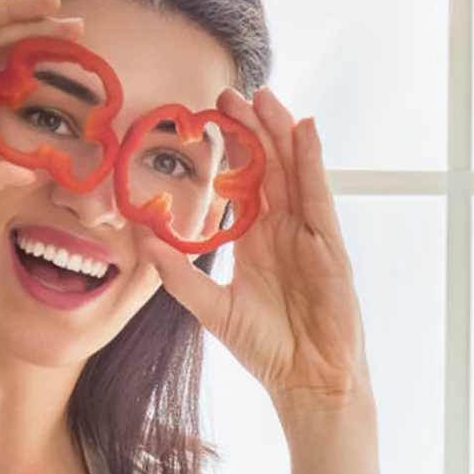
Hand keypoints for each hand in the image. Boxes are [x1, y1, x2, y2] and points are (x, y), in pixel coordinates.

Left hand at [136, 88, 369, 425]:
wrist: (306, 380)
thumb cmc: (267, 348)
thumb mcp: (212, 308)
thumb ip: (179, 275)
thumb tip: (143, 241)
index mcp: (257, 241)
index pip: (243, 183)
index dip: (229, 149)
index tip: (207, 116)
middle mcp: (285, 231)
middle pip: (270, 167)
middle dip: (253, 129)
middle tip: (229, 92)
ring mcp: (310, 235)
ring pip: (295, 172)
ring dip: (281, 133)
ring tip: (265, 97)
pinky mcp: (330, 246)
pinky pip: (320, 196)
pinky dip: (313, 163)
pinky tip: (304, 131)